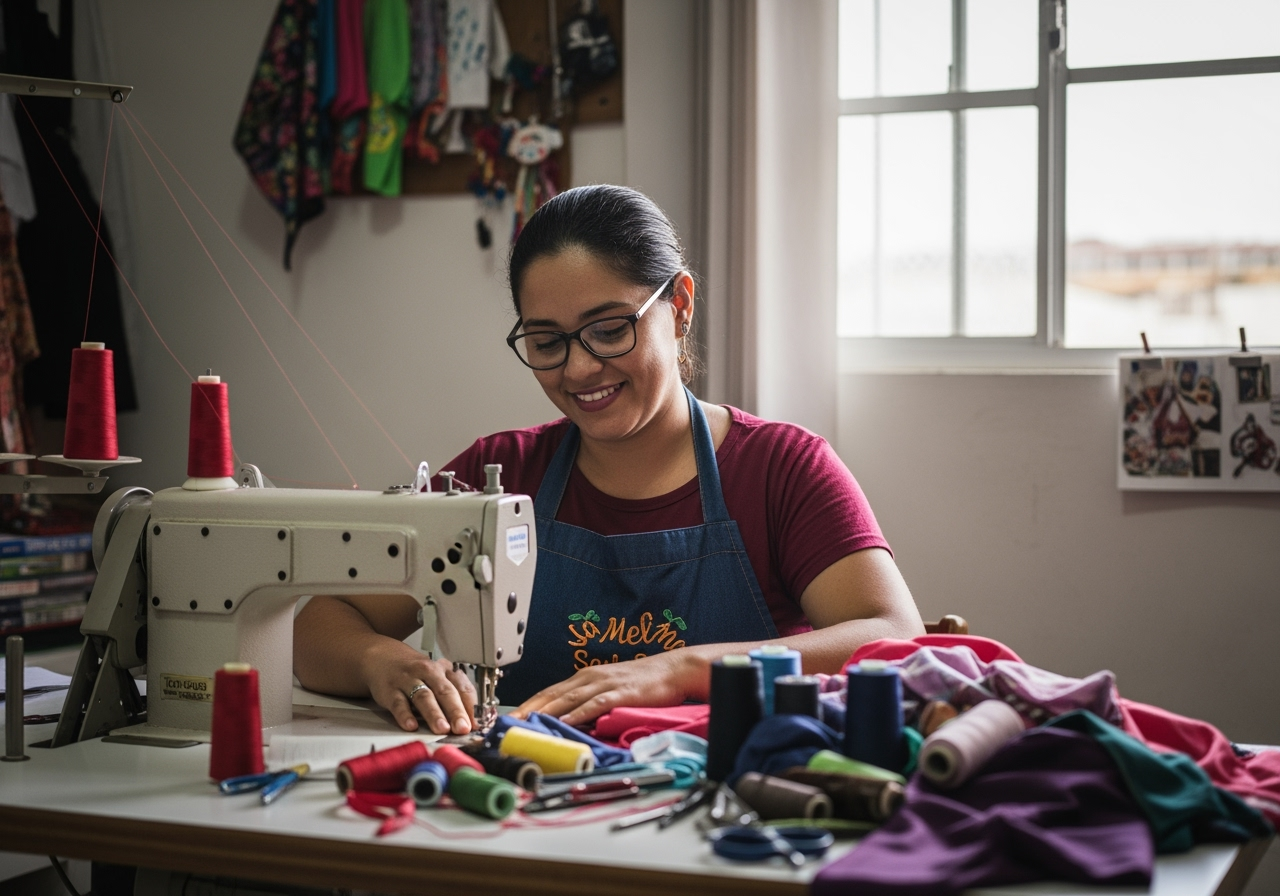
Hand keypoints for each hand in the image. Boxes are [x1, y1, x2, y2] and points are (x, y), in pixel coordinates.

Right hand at [359, 640, 476, 734]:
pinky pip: (398, 703)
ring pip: (424, 697)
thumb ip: (452, 696)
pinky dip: (405, 715)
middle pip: (445, 691)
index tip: (477, 723)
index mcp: (444, 670)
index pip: (462, 687)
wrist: (382, 657)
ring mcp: (408, 680)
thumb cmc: (415, 673)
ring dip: (434, 714)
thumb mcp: (436, 678)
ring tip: (442, 729)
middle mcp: (428, 672)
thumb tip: (470, 722)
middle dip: (456, 711)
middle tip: (463, 728)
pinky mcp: (390, 690)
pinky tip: (411, 726)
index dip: (471, 707)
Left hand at [514, 650, 705, 726]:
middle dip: (527, 709)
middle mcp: (590, 678)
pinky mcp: (621, 693)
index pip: (549, 692)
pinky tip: (565, 721)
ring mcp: (605, 684)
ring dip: (545, 712)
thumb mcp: (611, 690)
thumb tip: (571, 723)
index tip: (509, 718)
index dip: (527, 705)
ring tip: (526, 723)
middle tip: (507, 723)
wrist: (673, 670)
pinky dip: (578, 713)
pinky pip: (595, 704)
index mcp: (585, 678)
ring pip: (568, 699)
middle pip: (552, 695)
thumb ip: (590, 703)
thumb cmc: (644, 683)